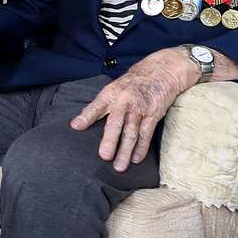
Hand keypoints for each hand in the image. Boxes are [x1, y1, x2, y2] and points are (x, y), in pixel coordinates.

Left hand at [69, 49, 199, 171]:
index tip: (76, 127)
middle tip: (104, 156)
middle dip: (110, 140)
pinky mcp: (153, 114)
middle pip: (116, 123)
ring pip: (132, 132)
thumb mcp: (113, 89)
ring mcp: (140, 108)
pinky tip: (136, 159)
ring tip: (119, 167)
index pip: (96, 106)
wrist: (161, 71)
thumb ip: (98, 107)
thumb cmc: (133, 83)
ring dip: (125, 151)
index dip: (86, 116)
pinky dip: (142, 147)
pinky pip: (147, 133)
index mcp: (111, 94)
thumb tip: (77, 123)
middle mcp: (125, 101)